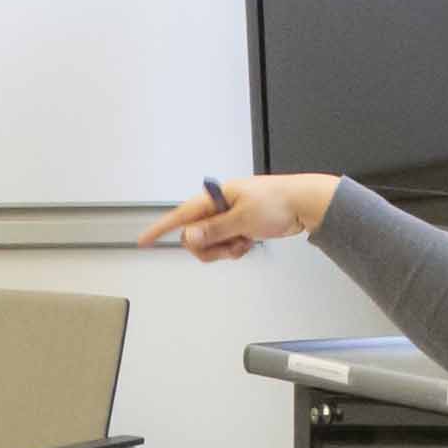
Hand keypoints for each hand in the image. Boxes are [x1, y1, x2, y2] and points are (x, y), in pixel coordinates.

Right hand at [135, 172, 337, 260]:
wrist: (303, 203)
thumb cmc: (278, 202)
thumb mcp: (244, 218)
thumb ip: (214, 230)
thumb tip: (189, 237)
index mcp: (214, 197)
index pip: (180, 215)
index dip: (161, 228)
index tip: (144, 240)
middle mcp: (217, 207)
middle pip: (194, 237)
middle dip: (209, 248)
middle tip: (230, 247)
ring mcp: (227, 217)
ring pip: (210, 244)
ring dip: (224, 250)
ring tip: (243, 243)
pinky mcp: (237, 226)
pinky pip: (224, 245)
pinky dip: (234, 249)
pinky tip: (248, 242)